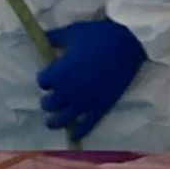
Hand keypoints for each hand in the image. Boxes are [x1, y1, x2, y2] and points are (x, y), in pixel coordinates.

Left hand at [38, 18, 146, 142]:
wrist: (128, 42)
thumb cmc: (98, 35)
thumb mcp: (72, 32)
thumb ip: (54, 38)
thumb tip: (41, 37)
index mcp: (59, 73)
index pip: (42, 82)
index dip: (45, 79)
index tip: (49, 76)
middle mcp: (68, 91)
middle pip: (49, 104)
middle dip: (47, 101)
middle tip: (50, 98)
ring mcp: (84, 102)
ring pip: (62, 119)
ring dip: (54, 121)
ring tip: (51, 122)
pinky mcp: (101, 108)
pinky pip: (87, 126)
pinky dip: (79, 132)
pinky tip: (73, 136)